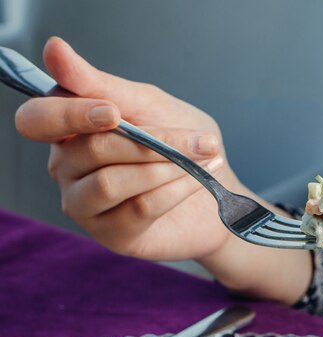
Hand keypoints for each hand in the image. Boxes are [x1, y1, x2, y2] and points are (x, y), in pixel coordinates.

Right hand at [14, 37, 312, 303]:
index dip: (70, 115)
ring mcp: (85, 206)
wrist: (218, 191)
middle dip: (152, 141)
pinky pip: (137, 209)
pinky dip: (172, 191)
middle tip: (199, 140)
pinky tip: (195, 182)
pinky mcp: (112, 236)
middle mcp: (66, 168)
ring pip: (110, 182)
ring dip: (164, 168)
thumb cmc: (182, 146)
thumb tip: (54, 50)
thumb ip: (104, 86)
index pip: (38, 120)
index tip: (115, 112)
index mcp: (68, 130)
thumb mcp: (152, 107)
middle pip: (91, 149)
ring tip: (201, 162)